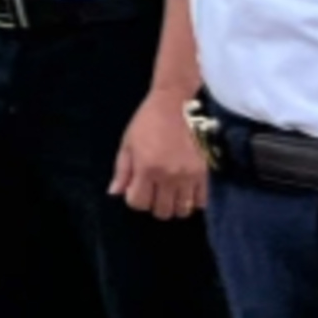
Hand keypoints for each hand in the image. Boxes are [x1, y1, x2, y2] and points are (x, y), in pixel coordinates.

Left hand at [109, 89, 207, 219]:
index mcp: (146, 168)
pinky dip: (192, 202)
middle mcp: (168, 176)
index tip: (136, 189)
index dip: (134, 199)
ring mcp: (187, 177)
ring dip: (173, 206)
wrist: (172, 105)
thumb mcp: (127, 144)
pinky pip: (201, 202)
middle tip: (153, 192)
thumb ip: (122, 171)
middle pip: (161, 211)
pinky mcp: (202, 174)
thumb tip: (115, 193)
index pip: (138, 203)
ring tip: (169, 194)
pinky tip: (184, 192)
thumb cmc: (146, 123)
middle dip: (153, 205)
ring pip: (181, 211)